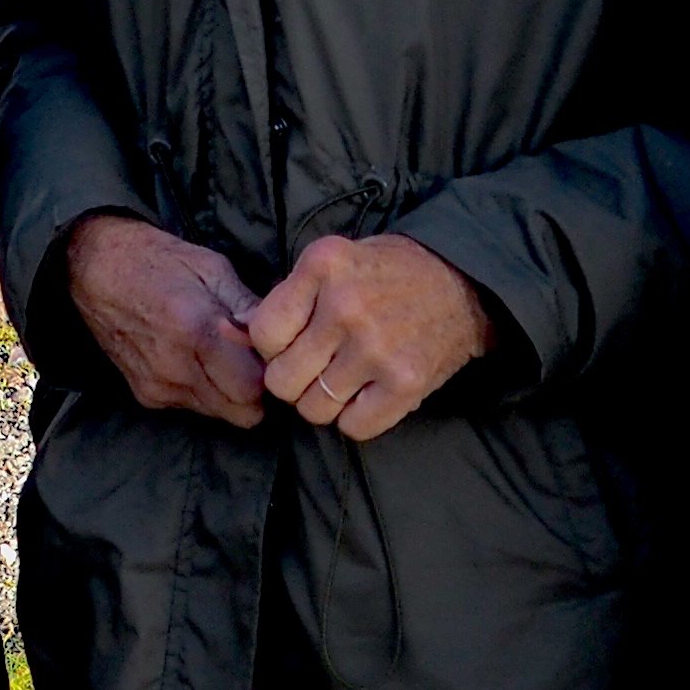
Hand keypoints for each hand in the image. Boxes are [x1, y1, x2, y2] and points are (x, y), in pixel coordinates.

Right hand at [65, 214, 267, 426]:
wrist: (94, 271)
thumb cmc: (157, 260)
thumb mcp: (211, 267)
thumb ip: (247, 305)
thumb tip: (284, 330)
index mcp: (196, 329)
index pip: (254, 388)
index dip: (271, 373)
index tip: (271, 353)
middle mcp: (176, 367)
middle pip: (242, 413)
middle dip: (256, 392)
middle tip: (254, 361)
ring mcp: (159, 386)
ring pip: (220, 415)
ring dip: (231, 394)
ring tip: (225, 358)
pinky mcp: (146, 396)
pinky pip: (193, 407)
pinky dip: (206, 392)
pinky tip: (197, 361)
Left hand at [247, 234, 494, 442]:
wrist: (463, 282)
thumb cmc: (385, 273)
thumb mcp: (331, 262)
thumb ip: (285, 299)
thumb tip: (227, 334)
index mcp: (323, 265)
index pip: (262, 334)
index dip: (273, 347)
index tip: (294, 343)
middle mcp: (346, 305)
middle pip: (281, 380)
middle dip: (294, 380)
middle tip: (318, 367)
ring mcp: (377, 347)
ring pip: (313, 410)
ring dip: (324, 402)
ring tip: (346, 379)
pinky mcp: (406, 383)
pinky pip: (353, 427)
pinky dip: (356, 419)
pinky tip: (369, 394)